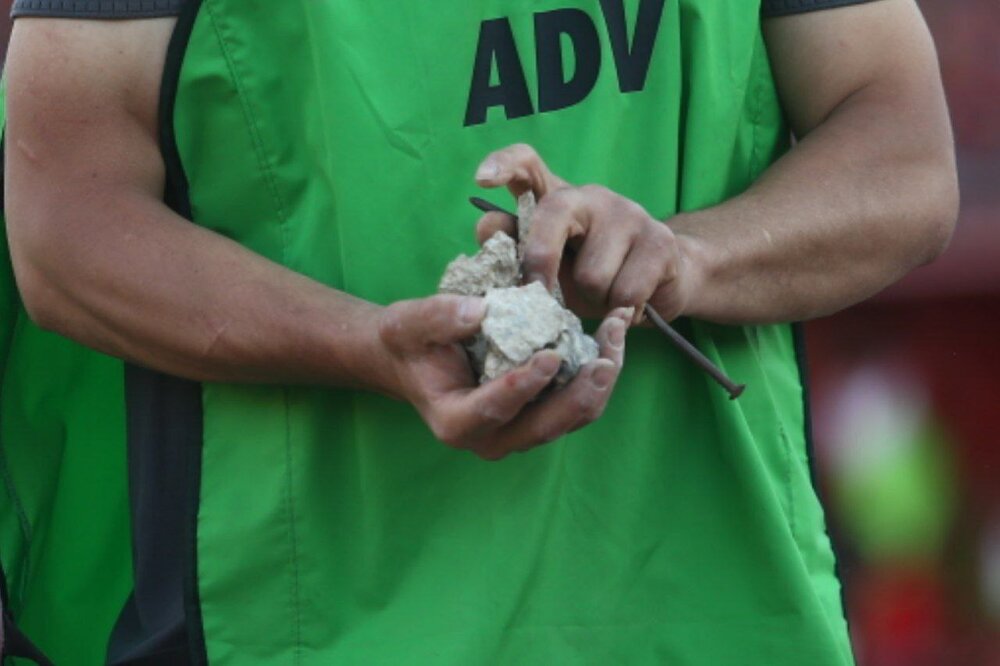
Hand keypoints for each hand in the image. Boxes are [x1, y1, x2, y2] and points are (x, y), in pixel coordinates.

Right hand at [376, 294, 631, 459]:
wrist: (414, 359)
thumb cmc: (409, 342)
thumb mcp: (408, 324)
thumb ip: (437, 317)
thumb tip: (478, 311)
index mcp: (455, 422)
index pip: (492, 410)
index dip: (522, 387)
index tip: (549, 357)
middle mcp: (491, 438)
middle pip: (545, 426)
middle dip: (581, 393)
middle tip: (606, 356)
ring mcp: (519, 432)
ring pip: (571, 418)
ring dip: (599, 382)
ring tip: (617, 334)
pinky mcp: (541, 417)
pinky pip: (578, 404)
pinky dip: (598, 373)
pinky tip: (612, 336)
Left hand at [474, 144, 696, 322]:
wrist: (659, 285)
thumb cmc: (591, 276)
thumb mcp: (549, 268)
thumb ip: (517, 249)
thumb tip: (486, 226)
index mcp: (556, 199)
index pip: (527, 165)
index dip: (504, 164)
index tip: (482, 178)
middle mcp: (591, 196)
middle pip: (553, 214)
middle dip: (541, 261)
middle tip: (542, 293)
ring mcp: (629, 213)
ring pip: (590, 274)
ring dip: (592, 299)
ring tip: (602, 296)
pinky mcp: (659, 240)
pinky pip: (625, 292)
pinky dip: (620, 311)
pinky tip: (626, 304)